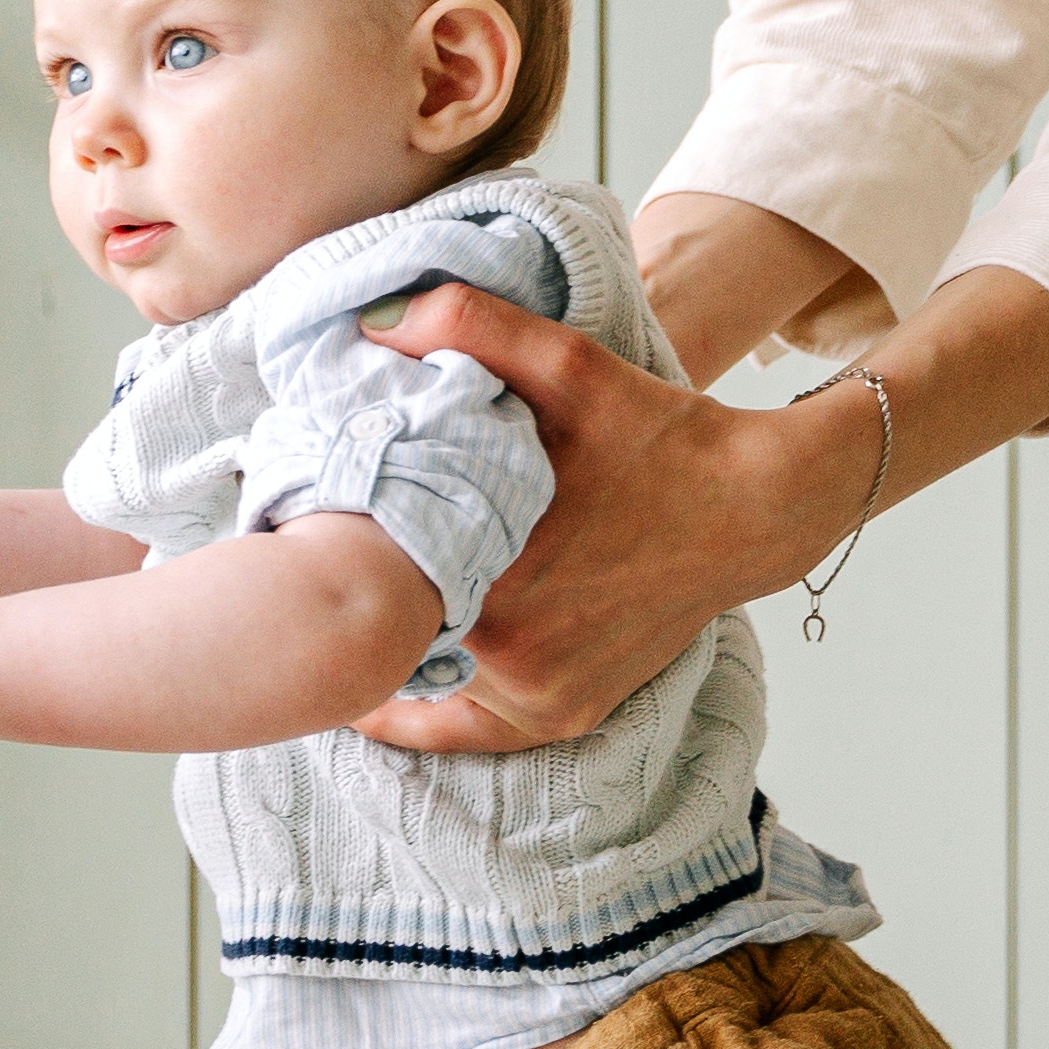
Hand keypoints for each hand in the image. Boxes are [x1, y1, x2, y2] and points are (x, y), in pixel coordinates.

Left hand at [348, 286, 865, 752]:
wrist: (754, 506)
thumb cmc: (658, 436)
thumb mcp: (570, 364)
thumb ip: (470, 327)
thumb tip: (373, 318)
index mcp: (493, 574)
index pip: (366, 581)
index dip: (327, 558)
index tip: (294, 540)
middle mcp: (512, 654)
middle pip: (389, 637)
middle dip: (352, 604)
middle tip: (302, 579)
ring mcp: (540, 697)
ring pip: (420, 686)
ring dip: (390, 651)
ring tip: (345, 617)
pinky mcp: (565, 713)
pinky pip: (465, 730)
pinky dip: (426, 709)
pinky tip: (388, 685)